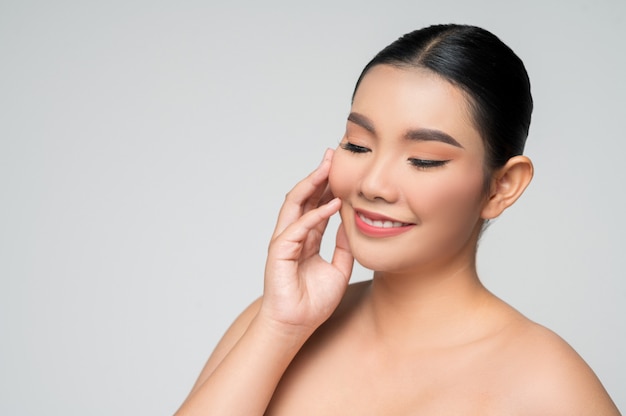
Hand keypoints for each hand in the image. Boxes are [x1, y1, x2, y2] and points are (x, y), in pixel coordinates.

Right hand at [260, 148, 353, 333]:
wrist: (296, 325)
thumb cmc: (313, 302)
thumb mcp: (339, 269)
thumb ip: (344, 247)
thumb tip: (353, 226)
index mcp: (306, 239)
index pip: (316, 205)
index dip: (328, 187)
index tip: (342, 168)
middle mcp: (294, 235)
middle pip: (304, 197)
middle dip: (318, 175)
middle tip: (332, 155)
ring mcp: (285, 241)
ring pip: (295, 204)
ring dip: (311, 183)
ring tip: (327, 166)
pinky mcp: (280, 251)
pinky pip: (299, 227)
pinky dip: (315, 213)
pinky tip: (332, 203)